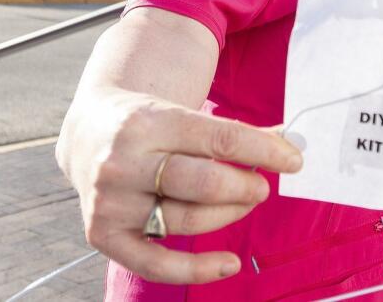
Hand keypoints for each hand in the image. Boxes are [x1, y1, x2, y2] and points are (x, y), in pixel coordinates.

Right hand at [57, 92, 301, 284]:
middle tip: (261, 187)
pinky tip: (229, 263)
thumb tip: (291, 144)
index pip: (222, 138)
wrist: (89, 133)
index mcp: (150, 122)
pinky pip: (156, 264)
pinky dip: (196, 269)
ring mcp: (111, 200)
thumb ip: (235, 132)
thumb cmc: (152, 124)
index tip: (293, 160)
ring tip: (243, 203)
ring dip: (230, 215)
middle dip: (246, 187)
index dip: (265, 151)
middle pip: (205, 183)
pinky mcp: (104, 234)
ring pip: (187, 220)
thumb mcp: (185, 114)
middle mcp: (124, 162)